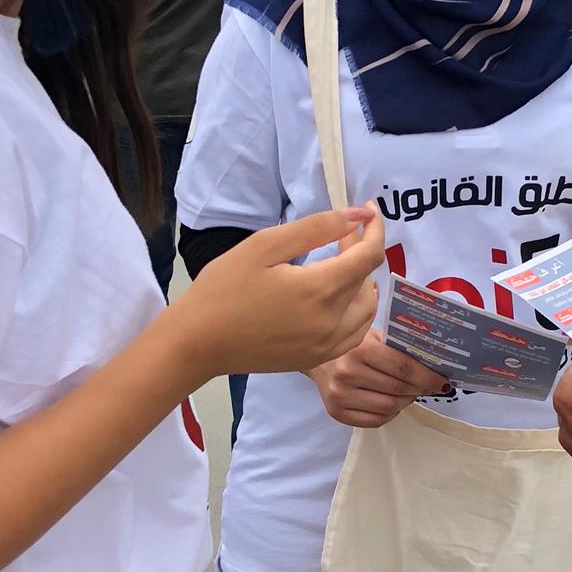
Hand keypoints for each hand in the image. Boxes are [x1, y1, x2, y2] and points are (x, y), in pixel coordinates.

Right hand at [176, 208, 384, 377]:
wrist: (196, 343)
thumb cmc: (223, 289)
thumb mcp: (264, 246)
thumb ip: (316, 228)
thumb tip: (357, 216)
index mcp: (320, 290)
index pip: (369, 255)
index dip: (375, 229)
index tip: (369, 211)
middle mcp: (332, 323)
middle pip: (368, 279)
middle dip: (361, 251)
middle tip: (342, 234)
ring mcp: (326, 347)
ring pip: (367, 310)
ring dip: (363, 282)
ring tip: (340, 263)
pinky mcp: (316, 360)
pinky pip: (354, 334)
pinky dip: (356, 311)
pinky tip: (338, 297)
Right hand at [310, 328, 449, 427]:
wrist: (319, 360)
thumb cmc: (354, 346)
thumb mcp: (376, 337)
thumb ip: (400, 348)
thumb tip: (437, 364)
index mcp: (360, 350)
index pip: (404, 369)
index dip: (427, 377)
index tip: (442, 382)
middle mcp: (348, 374)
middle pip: (398, 390)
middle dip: (419, 389)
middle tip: (427, 386)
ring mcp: (340, 396)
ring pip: (389, 408)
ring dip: (405, 401)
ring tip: (409, 393)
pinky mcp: (336, 413)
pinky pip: (375, 421)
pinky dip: (390, 414)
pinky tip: (392, 402)